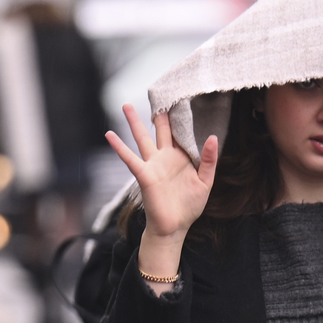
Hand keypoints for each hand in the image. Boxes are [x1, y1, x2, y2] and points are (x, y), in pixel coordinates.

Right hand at [106, 104, 218, 240]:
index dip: (180, 119)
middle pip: (159, 130)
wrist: (175, 226)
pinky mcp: (144, 175)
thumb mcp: (205, 181)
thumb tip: (213, 137)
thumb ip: (208, 160)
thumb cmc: (189, 206)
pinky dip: (119, 147)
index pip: (180, 134)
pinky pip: (130, 158)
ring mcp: (153, 165)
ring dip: (134, 122)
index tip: (181, 99)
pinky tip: (109, 135)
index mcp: (180, 158)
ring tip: (125, 105)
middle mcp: (164, 158)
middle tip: (155, 95)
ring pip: (142, 138)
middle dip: (157, 114)